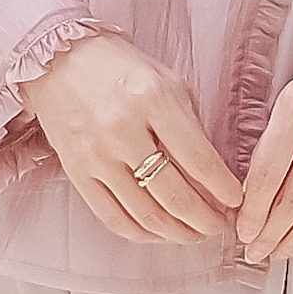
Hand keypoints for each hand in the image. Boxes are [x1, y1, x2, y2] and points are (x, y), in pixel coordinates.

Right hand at [19, 31, 243, 244]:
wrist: (56, 59)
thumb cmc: (117, 68)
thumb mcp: (164, 81)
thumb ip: (188, 125)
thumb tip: (212, 176)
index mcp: (153, 99)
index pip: (199, 159)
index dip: (222, 189)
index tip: (235, 201)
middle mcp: (123, 129)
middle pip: (175, 195)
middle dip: (204, 220)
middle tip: (218, 226)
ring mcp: (98, 155)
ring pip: (146, 214)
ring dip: (177, 233)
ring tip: (193, 234)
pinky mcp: (78, 173)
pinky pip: (114, 218)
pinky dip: (142, 234)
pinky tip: (159, 234)